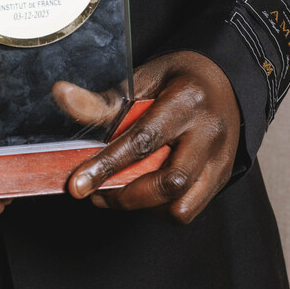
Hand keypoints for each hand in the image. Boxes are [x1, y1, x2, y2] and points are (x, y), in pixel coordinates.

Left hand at [51, 51, 241, 223]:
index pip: (144, 140)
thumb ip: (105, 100)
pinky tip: (145, 190)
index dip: (107, 165)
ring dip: (143, 206)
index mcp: (188, 100)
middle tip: (96, 192)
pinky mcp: (221, 178)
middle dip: (125, 196)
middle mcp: (210, 133)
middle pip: (170, 182)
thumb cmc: (179, 79)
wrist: (227, 82)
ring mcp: (220, 159)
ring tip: (119, 191)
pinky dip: (160, 207)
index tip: (78, 184)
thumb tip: (62, 96)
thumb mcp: (143, 79)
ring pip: (181, 205)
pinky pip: (188, 209)